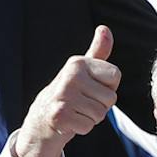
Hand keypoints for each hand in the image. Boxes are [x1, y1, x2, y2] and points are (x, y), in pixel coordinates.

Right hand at [9, 28, 120, 156]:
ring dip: (91, 118)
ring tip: (76, 112)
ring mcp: (64, 95)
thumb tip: (104, 28)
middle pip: (110, 98)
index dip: (107, 86)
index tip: (91, 88)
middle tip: (82, 103)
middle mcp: (71, 76)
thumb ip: (97, 51)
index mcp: (78, 63)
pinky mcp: (60, 115)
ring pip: (100, 114)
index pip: (115, 75)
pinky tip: (70, 122)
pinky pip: (89, 126)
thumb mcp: (82, 70)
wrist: (41, 119)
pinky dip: (82, 128)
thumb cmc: (69, 94)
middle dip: (100, 106)